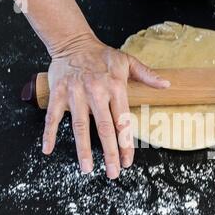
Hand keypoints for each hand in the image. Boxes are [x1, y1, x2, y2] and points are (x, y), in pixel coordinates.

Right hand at [42, 35, 169, 178]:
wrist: (73, 42)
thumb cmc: (102, 55)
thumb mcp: (127, 61)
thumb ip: (147, 75)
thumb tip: (166, 85)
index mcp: (115, 87)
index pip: (122, 121)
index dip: (125, 144)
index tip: (127, 162)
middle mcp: (96, 92)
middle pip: (103, 128)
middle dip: (109, 153)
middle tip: (113, 173)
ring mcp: (75, 94)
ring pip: (79, 126)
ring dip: (83, 149)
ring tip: (87, 168)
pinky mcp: (57, 93)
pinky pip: (52, 116)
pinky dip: (49, 133)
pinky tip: (47, 149)